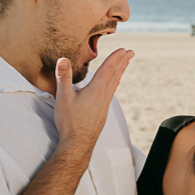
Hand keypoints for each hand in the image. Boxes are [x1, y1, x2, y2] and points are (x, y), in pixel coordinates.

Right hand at [54, 48, 133, 164]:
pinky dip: (114, 84)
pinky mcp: (102, 113)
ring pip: (114, 85)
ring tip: (125, 65)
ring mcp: (104, 106)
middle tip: (131, 53)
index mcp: (96, 91)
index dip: (115, 58)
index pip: (108, 70)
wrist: (78, 145)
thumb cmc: (70, 123)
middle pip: (115, 75)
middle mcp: (103, 97)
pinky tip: (113, 86)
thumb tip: (63, 59)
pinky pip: (111, 94)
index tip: (123, 49)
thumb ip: (63, 77)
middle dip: (122, 62)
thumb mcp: (63, 98)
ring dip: (120, 72)